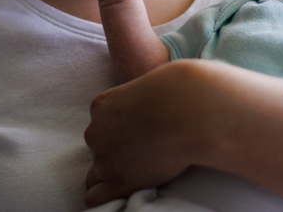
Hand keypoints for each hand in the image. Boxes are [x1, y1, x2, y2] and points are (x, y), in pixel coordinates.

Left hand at [83, 60, 214, 206]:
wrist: (188, 111)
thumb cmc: (180, 92)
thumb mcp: (151, 84)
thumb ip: (142, 98)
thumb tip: (151, 106)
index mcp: (101, 105)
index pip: (99, 126)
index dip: (119, 133)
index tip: (140, 134)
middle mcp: (96, 131)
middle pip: (98, 149)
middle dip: (116, 153)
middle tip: (145, 151)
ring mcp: (104, 157)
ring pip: (96, 174)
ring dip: (114, 174)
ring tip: (141, 171)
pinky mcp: (117, 180)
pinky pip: (95, 198)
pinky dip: (107, 196)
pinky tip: (126, 189)